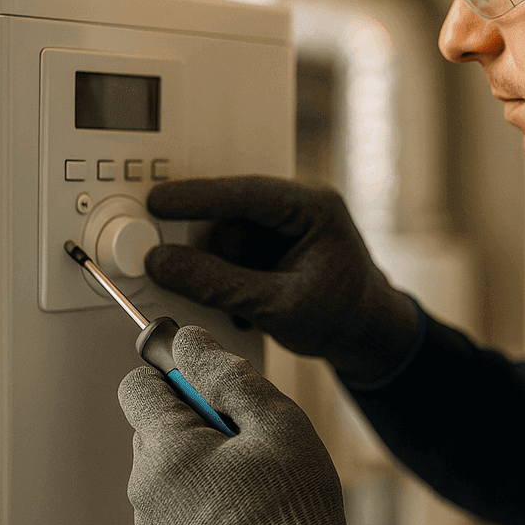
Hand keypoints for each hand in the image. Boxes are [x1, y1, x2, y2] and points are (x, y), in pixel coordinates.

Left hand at [118, 325, 367, 524]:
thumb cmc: (291, 511)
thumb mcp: (275, 422)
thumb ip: (226, 374)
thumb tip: (190, 341)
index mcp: (167, 453)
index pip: (137, 385)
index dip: (175, 374)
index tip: (210, 383)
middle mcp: (146, 486)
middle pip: (152, 420)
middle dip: (194, 414)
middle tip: (244, 435)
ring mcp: (152, 518)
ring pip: (165, 455)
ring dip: (198, 450)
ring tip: (247, 472)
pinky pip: (172, 489)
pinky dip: (198, 482)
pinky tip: (239, 497)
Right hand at [145, 176, 419, 382]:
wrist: (366, 333)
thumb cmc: (342, 316)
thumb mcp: (277, 307)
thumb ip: (219, 285)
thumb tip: (164, 263)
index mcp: (313, 207)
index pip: (246, 192)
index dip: (197, 197)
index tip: (158, 203)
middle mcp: (299, 204)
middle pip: (230, 214)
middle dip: (210, 252)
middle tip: (178, 271)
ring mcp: (285, 220)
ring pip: (226, 234)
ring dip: (221, 272)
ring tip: (243, 307)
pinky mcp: (273, 238)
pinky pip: (233, 248)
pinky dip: (229, 276)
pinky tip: (246, 303)